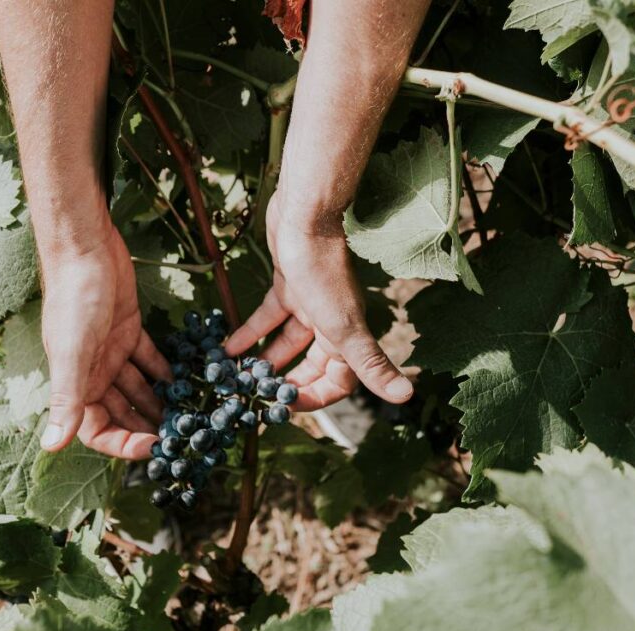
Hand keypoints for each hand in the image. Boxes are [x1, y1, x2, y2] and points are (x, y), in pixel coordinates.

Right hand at [37, 218, 169, 457]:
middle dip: (149, 428)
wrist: (85, 249)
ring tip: (193, 415)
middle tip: (183, 439)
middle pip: (122, 413)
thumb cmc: (74, 299)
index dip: (123, 444)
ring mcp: (111, 353)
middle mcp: (92, 374)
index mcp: (74, 385)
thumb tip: (51, 447)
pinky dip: (169, 371)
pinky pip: (151, 361)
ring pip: (140, 389)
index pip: (97, 431)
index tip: (156, 448)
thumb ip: (65, 400)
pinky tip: (193, 381)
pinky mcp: (129, 332)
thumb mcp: (71, 353)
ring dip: (162, 403)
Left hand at [224, 194, 411, 409]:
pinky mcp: (288, 286)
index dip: (314, 399)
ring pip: (286, 344)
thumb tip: (407, 397)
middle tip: (256, 397)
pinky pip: (268, 319)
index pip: (337, 382)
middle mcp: (330, 324)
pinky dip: (248, 334)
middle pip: (309, 366)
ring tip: (238, 377)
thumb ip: (371, 364)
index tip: (282, 409)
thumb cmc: (325, 272)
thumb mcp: (345, 327)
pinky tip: (227, 349)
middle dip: (285, 383)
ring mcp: (308, 305)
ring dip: (264, 361)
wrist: (307, 217)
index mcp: (347, 337)